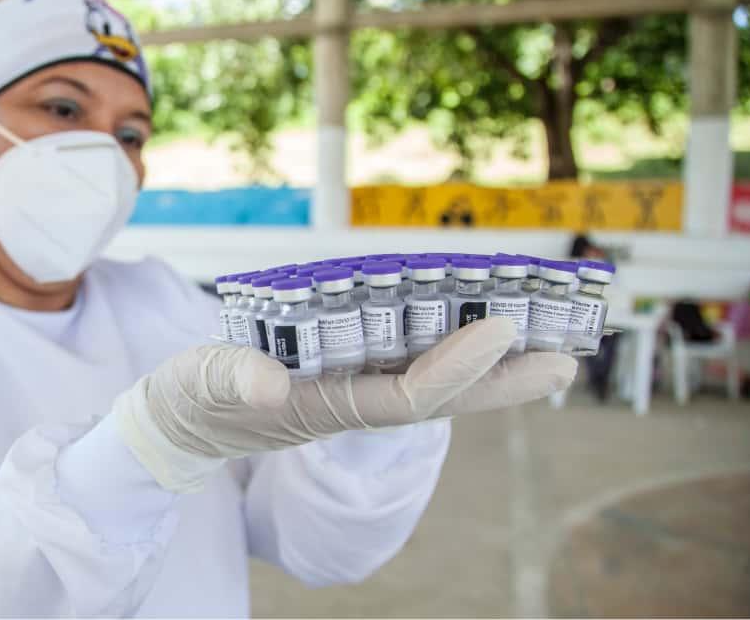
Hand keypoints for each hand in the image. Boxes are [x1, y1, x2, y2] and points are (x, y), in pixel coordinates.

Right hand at [114, 318, 574, 490]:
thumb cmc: (190, 399)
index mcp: (323, 408)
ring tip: (546, 344)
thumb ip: (231, 380)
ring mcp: (352, 394)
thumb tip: (265, 385)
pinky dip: (453, 354)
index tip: (504, 327)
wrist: (183, 423)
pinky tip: (481, 334)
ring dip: (491, 369)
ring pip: (434, 382)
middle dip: (502, 380)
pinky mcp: (346, 379)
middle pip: (441, 398)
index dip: (457, 366)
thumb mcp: (201, 383)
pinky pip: (411, 366)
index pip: (405, 395)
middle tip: (566, 357)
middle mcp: (351, 404)